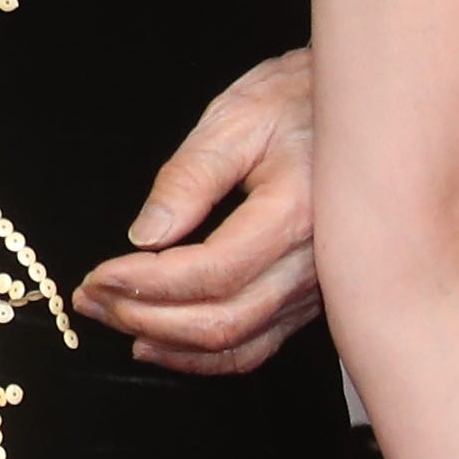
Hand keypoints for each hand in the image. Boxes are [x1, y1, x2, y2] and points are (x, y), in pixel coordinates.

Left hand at [71, 46, 322, 371]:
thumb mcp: (239, 119)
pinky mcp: (311, 298)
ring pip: (238, 343)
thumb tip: (148, 232)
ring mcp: (317, 289)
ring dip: (166, 341)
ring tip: (112, 318)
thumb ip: (190, 177)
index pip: (212, 272)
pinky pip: (258, 344)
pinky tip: (161, 344)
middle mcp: (315, 265)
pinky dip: (205, 356)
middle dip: (144, 316)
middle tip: (91, 300)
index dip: (147, 283)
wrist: (367, 113)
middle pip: (222, 320)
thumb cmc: (302, 103)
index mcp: (296, 214)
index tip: (98, 276)